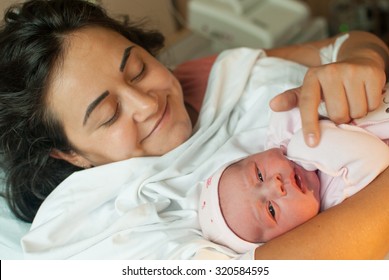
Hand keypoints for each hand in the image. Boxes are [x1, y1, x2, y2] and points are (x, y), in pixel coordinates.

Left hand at [270, 57, 385, 146]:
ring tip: (352, 100)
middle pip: (337, 114)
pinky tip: (364, 95)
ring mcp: (353, 71)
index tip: (312, 143)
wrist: (358, 59)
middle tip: (340, 106)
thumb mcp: (308, 88)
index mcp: (312, 76)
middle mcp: (331, 71)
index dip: (310, 125)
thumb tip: (272, 105)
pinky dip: (369, 105)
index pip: (308, 104)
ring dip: (355, 112)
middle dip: (340, 117)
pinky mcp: (372, 73)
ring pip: (356, 111)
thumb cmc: (329, 82)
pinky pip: (372, 105)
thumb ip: (291, 99)